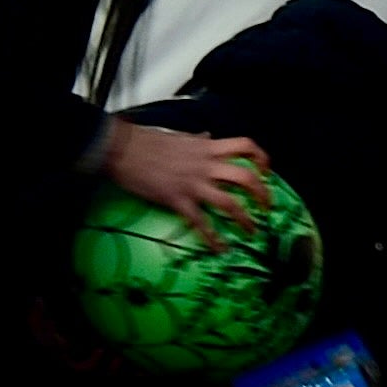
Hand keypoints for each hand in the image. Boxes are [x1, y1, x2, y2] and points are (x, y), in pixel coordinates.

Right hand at [103, 121, 268, 240]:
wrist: (119, 148)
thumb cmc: (146, 141)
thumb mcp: (178, 136)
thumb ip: (197, 140)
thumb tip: (207, 136)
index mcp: (206, 147)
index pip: (245, 146)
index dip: (262, 159)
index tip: (267, 171)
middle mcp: (205, 165)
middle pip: (246, 177)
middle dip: (262, 194)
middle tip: (266, 206)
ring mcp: (192, 183)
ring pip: (230, 203)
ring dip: (245, 219)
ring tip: (252, 230)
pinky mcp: (177, 199)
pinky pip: (200, 222)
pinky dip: (213, 238)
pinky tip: (220, 249)